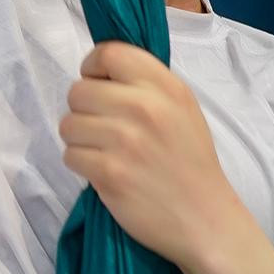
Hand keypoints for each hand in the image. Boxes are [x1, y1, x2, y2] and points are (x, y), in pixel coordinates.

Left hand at [59, 41, 245, 273]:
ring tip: (104, 151)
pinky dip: (81, 164)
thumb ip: (146, 85)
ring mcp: (125, 140)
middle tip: (102, 128)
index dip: (93, 68)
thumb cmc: (190, 163)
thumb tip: (99, 72)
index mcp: (166, 87)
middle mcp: (145, 107)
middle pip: (78, 90)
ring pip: (68, 124)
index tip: (98, 85)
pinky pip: (70, 155)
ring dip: (79, 139)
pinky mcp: (109, 173)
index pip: (109, 53)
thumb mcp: (182, 109)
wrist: (205, 220)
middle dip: (83, 110)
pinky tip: (104, 172)